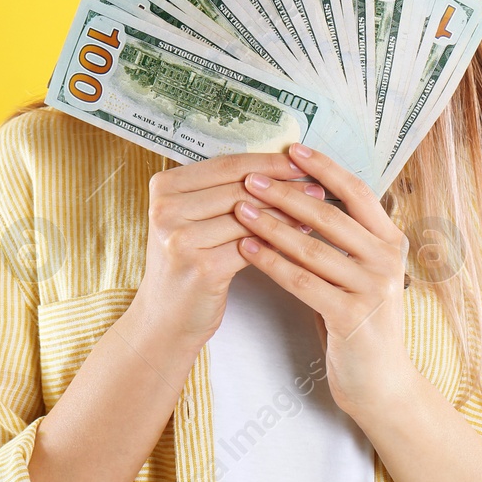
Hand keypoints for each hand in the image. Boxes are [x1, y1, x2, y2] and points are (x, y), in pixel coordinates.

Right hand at [132, 151, 311, 348]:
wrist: (165, 320)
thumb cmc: (186, 265)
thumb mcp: (190, 220)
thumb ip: (220, 193)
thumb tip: (279, 169)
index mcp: (163, 187)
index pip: (226, 164)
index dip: (268, 161)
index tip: (300, 161)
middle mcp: (166, 208)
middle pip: (239, 188)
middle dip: (284, 187)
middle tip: (317, 187)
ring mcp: (180, 238)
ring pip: (249, 217)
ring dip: (287, 213)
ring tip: (316, 210)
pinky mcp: (201, 266)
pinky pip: (252, 246)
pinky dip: (279, 240)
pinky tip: (301, 238)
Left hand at [232, 141, 415, 419]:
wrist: (382, 384)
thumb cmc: (361, 320)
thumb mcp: (362, 272)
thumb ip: (345, 238)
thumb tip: (303, 193)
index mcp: (391, 241)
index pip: (358, 192)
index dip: (324, 168)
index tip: (292, 148)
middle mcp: (388, 260)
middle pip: (330, 216)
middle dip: (286, 194)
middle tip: (249, 177)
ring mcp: (373, 289)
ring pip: (312, 248)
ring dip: (271, 226)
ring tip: (240, 208)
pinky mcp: (352, 317)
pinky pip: (303, 282)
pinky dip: (272, 263)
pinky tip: (247, 249)